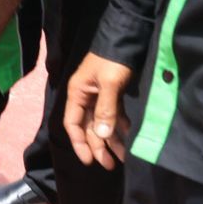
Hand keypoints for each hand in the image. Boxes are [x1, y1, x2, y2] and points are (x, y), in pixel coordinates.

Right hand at [64, 53, 132, 169]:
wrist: (126, 38)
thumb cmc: (112, 60)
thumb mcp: (108, 83)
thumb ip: (105, 109)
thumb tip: (102, 136)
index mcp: (78, 93)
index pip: (73, 124)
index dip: (80, 143)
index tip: (89, 160)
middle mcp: (85, 97)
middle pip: (88, 127)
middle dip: (98, 146)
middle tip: (110, 165)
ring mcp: (99, 96)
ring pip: (102, 124)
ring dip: (111, 140)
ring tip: (123, 158)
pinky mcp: (112, 94)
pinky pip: (114, 116)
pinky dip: (121, 128)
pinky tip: (129, 139)